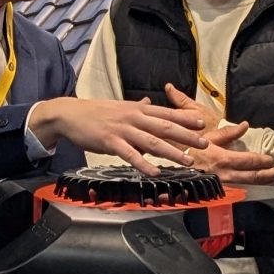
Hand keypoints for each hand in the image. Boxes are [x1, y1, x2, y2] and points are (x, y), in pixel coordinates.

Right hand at [29, 97, 206, 174]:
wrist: (69, 114)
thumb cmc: (95, 112)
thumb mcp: (119, 107)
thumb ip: (137, 107)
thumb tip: (150, 102)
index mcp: (137, 109)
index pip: (167, 113)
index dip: (186, 118)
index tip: (203, 123)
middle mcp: (134, 117)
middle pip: (165, 127)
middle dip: (187, 136)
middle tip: (204, 144)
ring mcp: (123, 130)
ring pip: (152, 142)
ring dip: (172, 152)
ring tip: (188, 161)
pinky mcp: (110, 142)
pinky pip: (130, 155)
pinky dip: (144, 164)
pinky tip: (155, 172)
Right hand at [163, 84, 273, 184]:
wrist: (172, 167)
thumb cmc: (188, 149)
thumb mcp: (207, 136)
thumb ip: (227, 132)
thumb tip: (244, 125)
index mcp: (223, 158)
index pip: (249, 160)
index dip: (262, 160)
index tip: (270, 159)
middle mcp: (224, 173)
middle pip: (252, 176)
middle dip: (267, 174)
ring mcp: (221, 183)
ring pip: (246, 184)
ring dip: (261, 182)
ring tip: (272, 179)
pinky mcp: (217, 188)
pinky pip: (236, 188)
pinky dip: (248, 186)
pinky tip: (254, 185)